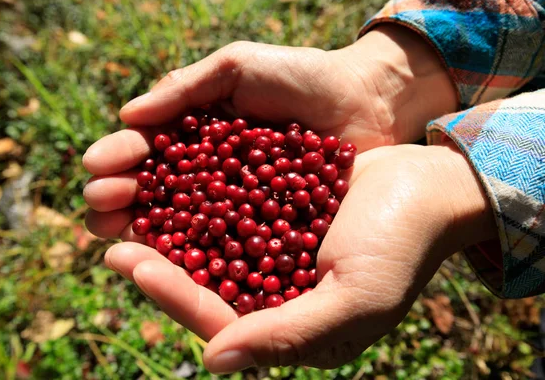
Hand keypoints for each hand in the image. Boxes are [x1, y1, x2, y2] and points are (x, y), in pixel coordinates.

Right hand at [82, 25, 455, 240]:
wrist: (366, 98)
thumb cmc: (300, 75)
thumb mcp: (237, 68)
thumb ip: (184, 88)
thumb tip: (127, 114)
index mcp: (197, 138)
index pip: (147, 154)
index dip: (120, 160)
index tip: (97, 166)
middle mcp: (211, 178)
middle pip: (156, 195)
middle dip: (122, 200)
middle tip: (98, 206)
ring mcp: (238, 208)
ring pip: (183, 225)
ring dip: (147, 232)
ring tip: (117, 235)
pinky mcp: (268, 233)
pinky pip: (228, 245)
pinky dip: (198, 252)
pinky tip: (171, 258)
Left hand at [102, 142, 495, 372]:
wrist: (430, 184)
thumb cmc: (399, 245)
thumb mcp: (354, 299)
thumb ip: (288, 335)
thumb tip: (214, 362)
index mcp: (293, 325)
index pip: (221, 320)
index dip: (175, 296)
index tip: (133, 265)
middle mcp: (278, 294)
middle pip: (206, 286)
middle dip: (160, 267)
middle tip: (115, 245)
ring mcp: (276, 254)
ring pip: (211, 249)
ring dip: (171, 232)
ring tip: (130, 213)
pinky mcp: (278, 215)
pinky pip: (231, 213)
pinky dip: (200, 202)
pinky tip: (170, 183)